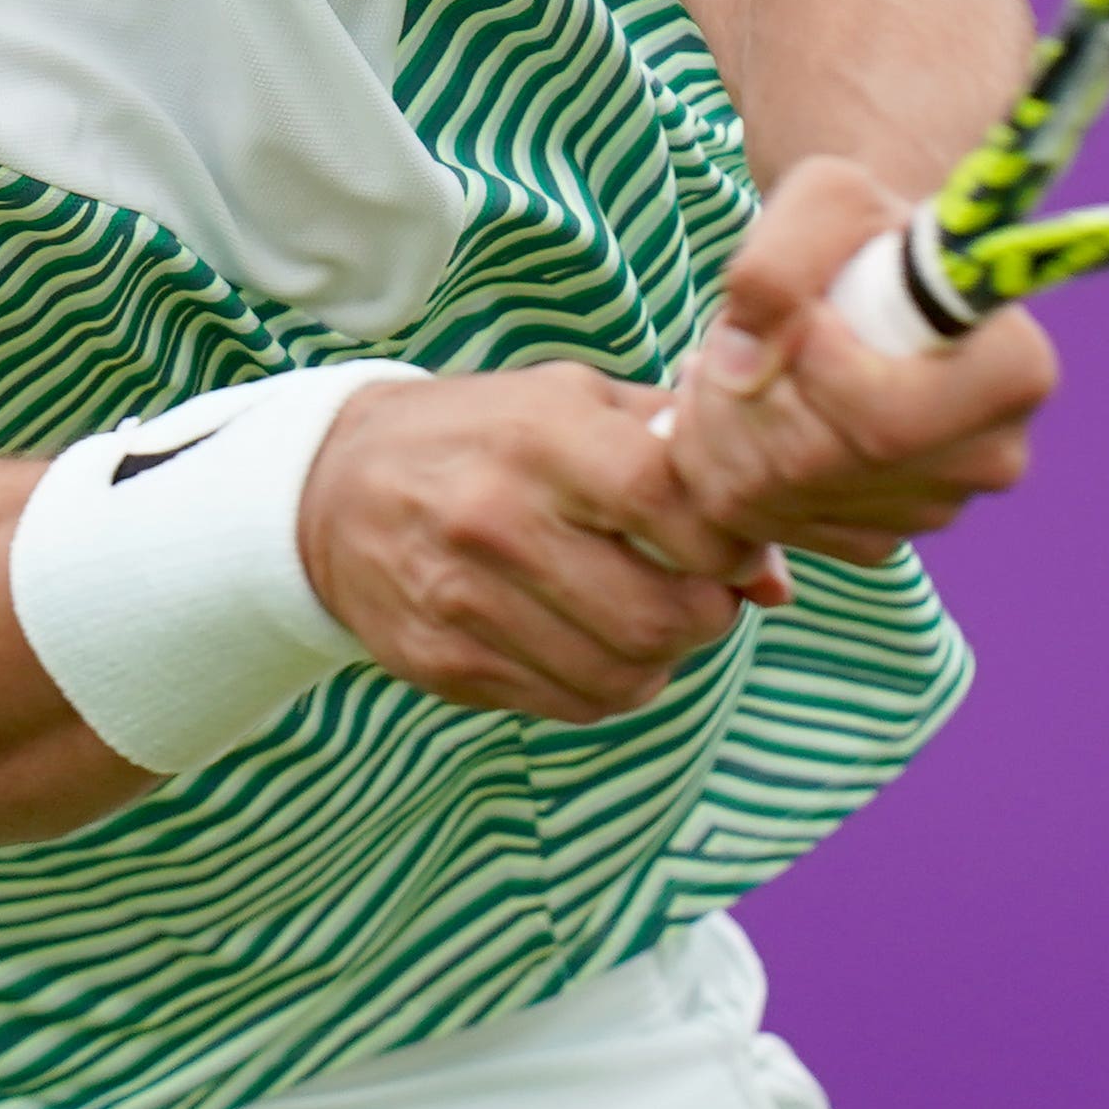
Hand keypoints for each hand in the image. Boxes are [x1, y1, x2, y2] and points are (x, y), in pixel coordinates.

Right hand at [296, 367, 781, 724]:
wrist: (331, 489)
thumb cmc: (482, 435)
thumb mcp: (573, 403)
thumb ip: (680, 464)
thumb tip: (776, 578)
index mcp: (540, 438)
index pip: (673, 507)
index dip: (730, 542)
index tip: (733, 546)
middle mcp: (497, 521)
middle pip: (663, 615)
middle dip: (708, 616)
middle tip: (698, 594)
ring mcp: (465, 601)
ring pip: (625, 676)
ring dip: (661, 659)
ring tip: (643, 617)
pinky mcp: (445, 664)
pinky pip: (572, 705)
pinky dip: (607, 685)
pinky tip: (588, 641)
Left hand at [667, 159, 1055, 562]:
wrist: (870, 279)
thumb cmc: (861, 230)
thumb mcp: (824, 199)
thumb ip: (778, 265)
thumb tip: (740, 368)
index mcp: (1012, 374)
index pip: (887, 422)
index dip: (811, 371)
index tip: (801, 313)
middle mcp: (986, 459)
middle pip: (815, 463)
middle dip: (739, 395)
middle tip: (728, 335)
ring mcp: (930, 510)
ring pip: (773, 496)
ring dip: (717, 424)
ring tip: (729, 363)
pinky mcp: (873, 537)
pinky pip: (761, 522)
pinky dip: (720, 463)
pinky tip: (740, 407)